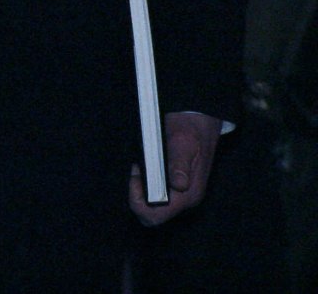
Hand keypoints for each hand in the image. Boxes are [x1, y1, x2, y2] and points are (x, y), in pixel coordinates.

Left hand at [128, 110, 220, 225]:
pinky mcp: (177, 185)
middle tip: (137, 171)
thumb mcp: (183, 143)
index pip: (154, 215)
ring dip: (140, 187)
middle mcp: (185, 198)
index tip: (136, 177)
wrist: (200, 121)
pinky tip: (146, 164)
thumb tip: (178, 185)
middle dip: (137, 195)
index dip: (138, 201)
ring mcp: (181, 193)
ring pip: (152, 204)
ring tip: (141, 165)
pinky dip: (145, 182)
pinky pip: (155, 193)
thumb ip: (179, 163)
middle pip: (151, 214)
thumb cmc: (191, 131)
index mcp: (188, 195)